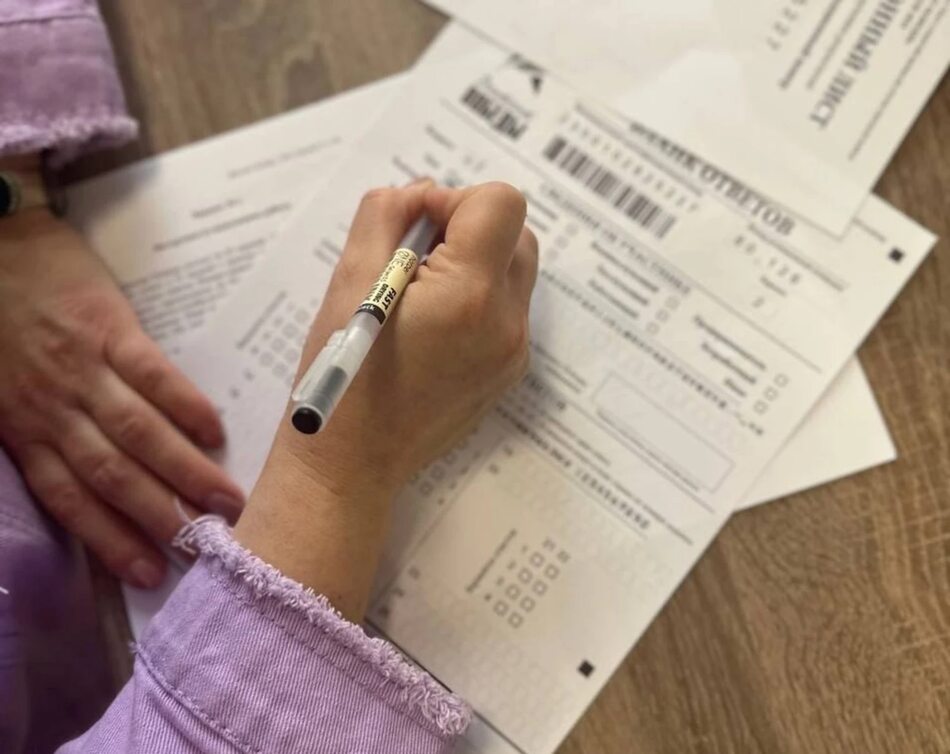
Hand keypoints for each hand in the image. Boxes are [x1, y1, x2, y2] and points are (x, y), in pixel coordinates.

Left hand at [0, 207, 243, 587]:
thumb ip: (38, 427)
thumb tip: (97, 472)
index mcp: (22, 427)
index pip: (71, 497)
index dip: (110, 538)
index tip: (151, 572)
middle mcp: (53, 408)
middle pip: (112, 474)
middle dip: (159, 516)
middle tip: (204, 546)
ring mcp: (84, 368)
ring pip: (138, 433)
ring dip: (183, 471)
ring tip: (225, 501)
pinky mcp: (111, 328)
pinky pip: (154, 375)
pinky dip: (185, 405)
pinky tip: (215, 431)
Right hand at [235, 180, 536, 618]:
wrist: (352, 463)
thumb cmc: (340, 374)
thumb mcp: (348, 280)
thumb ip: (386, 216)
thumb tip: (424, 193)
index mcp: (469, 294)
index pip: (500, 202)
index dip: (454, 201)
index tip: (414, 230)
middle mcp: (506, 321)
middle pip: (516, 232)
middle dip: (468, 228)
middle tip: (414, 259)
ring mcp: (514, 351)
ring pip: (515, 270)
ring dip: (476, 261)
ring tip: (421, 292)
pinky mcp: (509, 372)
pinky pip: (508, 309)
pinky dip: (478, 298)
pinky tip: (433, 327)